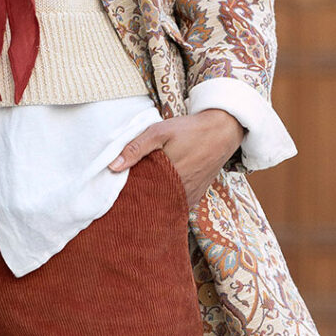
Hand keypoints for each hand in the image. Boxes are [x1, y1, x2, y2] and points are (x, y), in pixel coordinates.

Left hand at [110, 109, 244, 207]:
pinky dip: (167, 200)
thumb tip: (113, 166)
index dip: (128, 192)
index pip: (140, 194)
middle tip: (128, 192)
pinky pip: (177, 205)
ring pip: (164, 205)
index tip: (119, 189)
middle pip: (151, 202)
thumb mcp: (160, 131)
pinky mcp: (196, 196)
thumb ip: (136, 147)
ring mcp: (189, 196)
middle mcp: (180, 191)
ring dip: (153, 200)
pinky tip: (160, 192)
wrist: (222, 131)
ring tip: (143, 192)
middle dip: (139, 199)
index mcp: (168, 177)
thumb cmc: (190, 130)